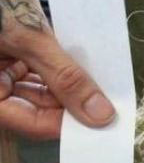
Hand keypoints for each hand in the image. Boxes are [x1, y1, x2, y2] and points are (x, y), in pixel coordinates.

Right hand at [0, 0, 114, 139]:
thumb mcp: (27, 37)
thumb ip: (63, 78)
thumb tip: (98, 115)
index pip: (30, 123)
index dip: (68, 125)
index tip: (104, 123)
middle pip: (37, 108)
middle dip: (74, 105)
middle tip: (113, 105)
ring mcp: (1, 66)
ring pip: (43, 89)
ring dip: (72, 86)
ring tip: (105, 85)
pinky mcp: (14, 49)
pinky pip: (42, 67)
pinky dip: (64, 67)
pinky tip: (90, 66)